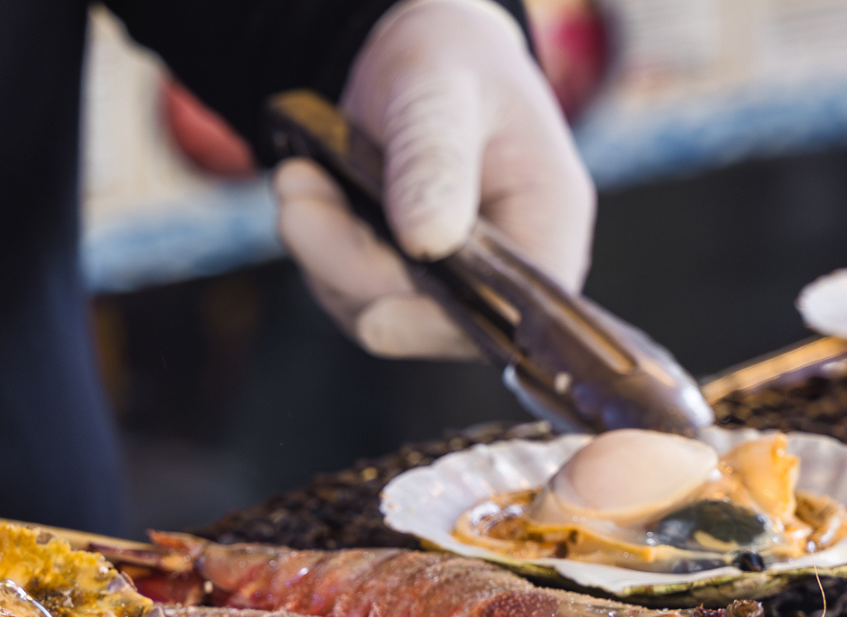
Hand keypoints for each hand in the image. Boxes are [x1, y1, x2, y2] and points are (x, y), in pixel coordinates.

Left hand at [276, 0, 594, 358]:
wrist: (421, 59)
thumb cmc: (450, 63)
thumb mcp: (441, 94)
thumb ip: (435, 162)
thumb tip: (427, 243)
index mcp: (549, 227)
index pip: (511, 316)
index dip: (444, 327)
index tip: (376, 312)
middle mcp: (506, 272)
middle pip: (428, 321)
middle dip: (353, 270)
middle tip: (297, 204)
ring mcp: (453, 283)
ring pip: (374, 311)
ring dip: (322, 254)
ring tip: (298, 180)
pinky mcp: (402, 279)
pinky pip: (348, 291)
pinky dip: (316, 246)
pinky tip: (306, 188)